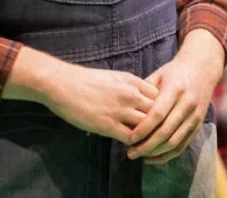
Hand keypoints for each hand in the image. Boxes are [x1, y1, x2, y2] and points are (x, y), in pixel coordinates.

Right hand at [40, 63, 159, 144]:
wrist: (63, 84)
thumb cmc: (88, 81)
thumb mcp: (116, 77)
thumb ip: (132, 88)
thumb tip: (143, 99)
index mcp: (134, 81)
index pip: (161, 97)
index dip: (163, 108)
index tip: (161, 118)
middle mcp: (131, 94)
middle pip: (158, 112)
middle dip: (161, 124)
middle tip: (159, 134)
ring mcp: (120, 109)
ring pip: (147, 126)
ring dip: (149, 137)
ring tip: (148, 144)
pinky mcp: (107, 124)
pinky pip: (130, 138)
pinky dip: (135, 145)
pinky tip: (132, 148)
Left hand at [126, 30, 225, 163]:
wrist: (202, 69)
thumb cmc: (174, 73)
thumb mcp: (158, 76)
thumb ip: (144, 94)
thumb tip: (127, 114)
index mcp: (176, 88)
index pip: (158, 114)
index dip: (143, 128)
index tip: (130, 138)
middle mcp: (188, 103)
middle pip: (166, 131)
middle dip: (146, 145)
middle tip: (130, 152)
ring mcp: (195, 116)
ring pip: (174, 141)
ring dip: (155, 152)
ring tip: (139, 155)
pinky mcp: (198, 125)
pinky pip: (182, 145)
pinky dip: (167, 155)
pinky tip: (152, 157)